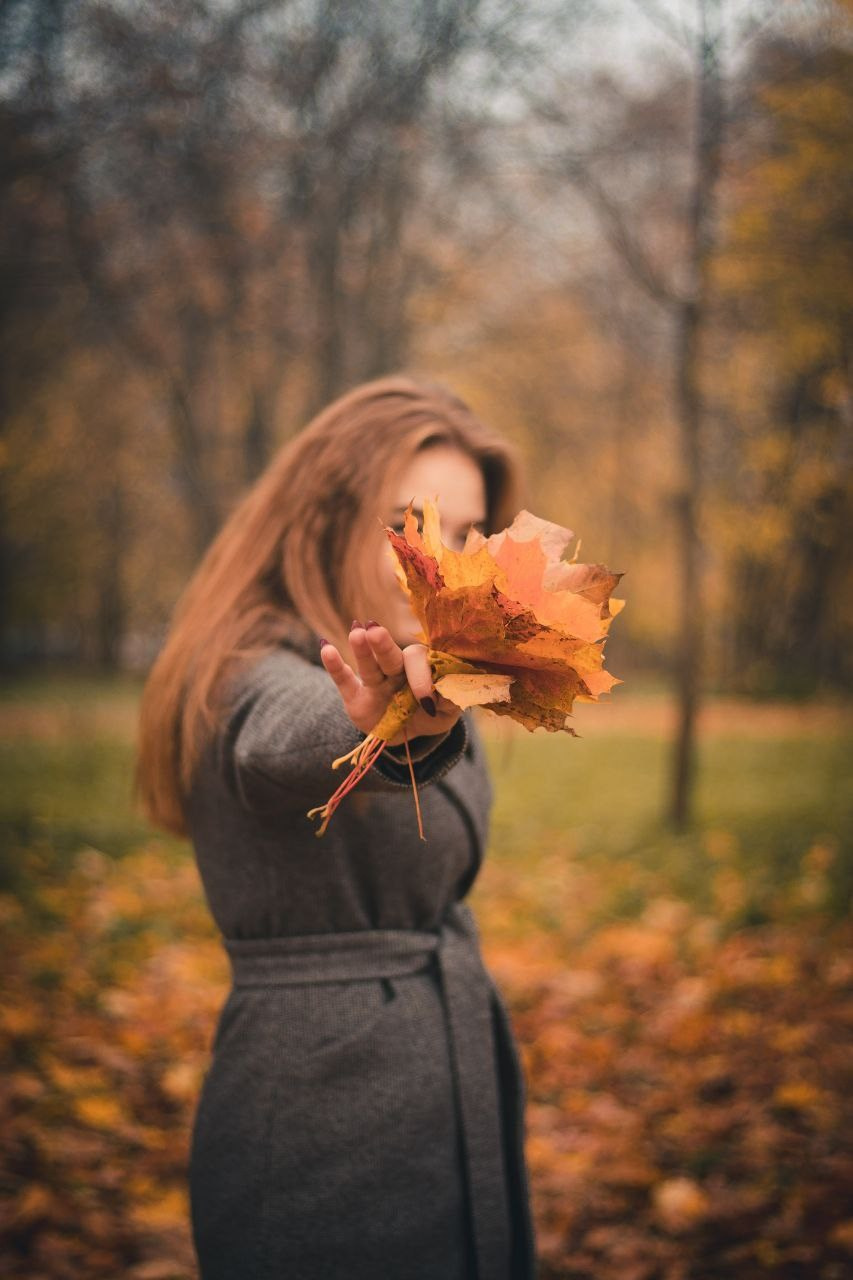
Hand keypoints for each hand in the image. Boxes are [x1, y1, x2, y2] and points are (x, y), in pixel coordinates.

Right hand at [319, 621, 461, 744]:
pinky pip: (344, 681)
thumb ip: (450, 701)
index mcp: (419, 670)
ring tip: (356, 632)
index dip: (421, 678)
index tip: (426, 701)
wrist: (406, 735)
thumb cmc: (428, 716)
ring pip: (369, 666)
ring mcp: (374, 684)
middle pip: (391, 656)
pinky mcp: (355, 698)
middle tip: (375, 630)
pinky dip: (335, 666)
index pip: (418, 663)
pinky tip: (326, 648)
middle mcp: (395, 672)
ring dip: (362, 650)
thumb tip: (447, 689)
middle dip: (384, 646)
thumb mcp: (445, 713)